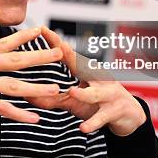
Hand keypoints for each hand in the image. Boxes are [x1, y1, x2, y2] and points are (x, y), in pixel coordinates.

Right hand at [0, 27, 62, 128]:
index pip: (3, 42)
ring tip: (55, 88)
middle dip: (40, 56)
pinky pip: (2, 107)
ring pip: (13, 84)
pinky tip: (33, 119)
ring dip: (37, 87)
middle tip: (59, 53)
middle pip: (15, 59)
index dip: (24, 37)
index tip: (42, 30)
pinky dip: (19, 114)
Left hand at [26, 27, 146, 135]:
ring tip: (72, 91)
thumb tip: (27, 96)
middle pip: (84, 66)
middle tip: (58, 47)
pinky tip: (83, 128)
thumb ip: (52, 98)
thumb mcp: (74, 101)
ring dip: (84, 92)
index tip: (43, 30)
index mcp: (88, 73)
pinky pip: (102, 117)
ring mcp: (108, 94)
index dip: (57, 43)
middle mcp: (98, 79)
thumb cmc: (99, 103)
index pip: (70, 55)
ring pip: (95, 93)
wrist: (130, 117)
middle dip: (71, 56)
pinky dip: (93, 123)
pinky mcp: (115, 111)